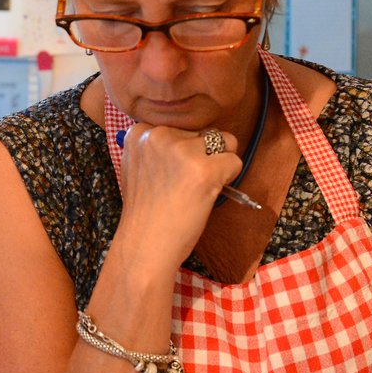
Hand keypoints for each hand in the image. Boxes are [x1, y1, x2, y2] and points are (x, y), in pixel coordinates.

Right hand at [114, 124, 242, 273]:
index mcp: (139, 132)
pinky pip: (234, 161)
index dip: (184, 151)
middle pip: (203, 132)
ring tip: (197, 189)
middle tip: (184, 186)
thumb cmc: (145, 213)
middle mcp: (158, 135)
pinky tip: (208, 194)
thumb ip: (156, 149)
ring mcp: (181, 150)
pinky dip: (229, 178)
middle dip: (202, 156)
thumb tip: (192, 136)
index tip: (171, 175)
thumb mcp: (137, 168)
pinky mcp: (204, 169)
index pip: (181, 127)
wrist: (145, 245)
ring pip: (223, 141)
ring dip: (219, 164)